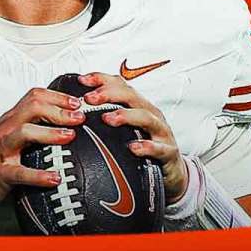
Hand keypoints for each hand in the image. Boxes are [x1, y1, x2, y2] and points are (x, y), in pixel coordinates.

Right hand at [0, 87, 84, 216]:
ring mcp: (1, 150)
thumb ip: (31, 126)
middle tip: (79, 117)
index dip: (58, 96)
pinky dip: (39, 175)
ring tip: (69, 137)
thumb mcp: (9, 135)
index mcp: (10, 119)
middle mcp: (5, 130)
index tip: (77, 102)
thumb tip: (62, 122)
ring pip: (24, 133)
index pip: (35, 96)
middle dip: (59, 110)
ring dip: (50, 133)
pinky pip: (20, 173)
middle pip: (32, 107)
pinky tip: (54, 178)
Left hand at [79, 72, 188, 201]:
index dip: (102, 79)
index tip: (82, 81)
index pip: (120, 85)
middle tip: (89, 98)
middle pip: (131, 96)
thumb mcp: (128, 128)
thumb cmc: (147, 145)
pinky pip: (158, 148)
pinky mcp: (168, 152)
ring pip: (145, 117)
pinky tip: (133, 148)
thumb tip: (77, 110)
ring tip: (107, 119)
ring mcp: (161, 132)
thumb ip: (108, 117)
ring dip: (125, 116)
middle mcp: (151, 114)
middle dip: (109, 94)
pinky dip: (146, 147)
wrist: (173, 171)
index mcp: (139, 106)